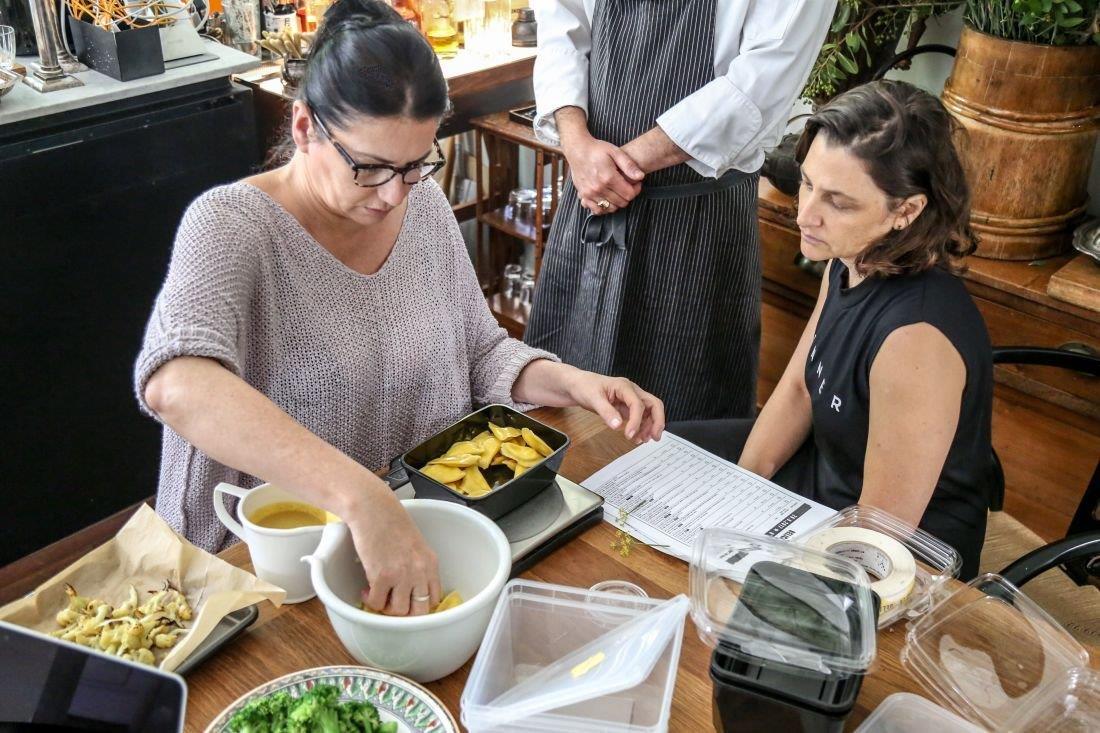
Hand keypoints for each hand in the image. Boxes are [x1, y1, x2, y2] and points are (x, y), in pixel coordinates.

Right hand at [346, 493, 439, 615]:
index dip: (419, 605)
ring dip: (386, 607)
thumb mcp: (416, 545)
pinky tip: (366, 589)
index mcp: (431, 563)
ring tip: (378, 595)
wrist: (373, 509)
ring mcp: (402, 575)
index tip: (408, 602)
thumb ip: (418, 566)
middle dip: (404, 613)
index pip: (434, 598)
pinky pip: (377, 603)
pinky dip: (370, 600)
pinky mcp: (381, 576)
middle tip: (391, 604)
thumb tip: (411, 590)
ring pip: (399, 611)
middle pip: (419, 611)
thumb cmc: (391, 522)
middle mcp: (420, 571)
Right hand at [564, 137, 644, 215]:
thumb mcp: (615, 152)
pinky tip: (607, 198)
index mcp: (608, 177)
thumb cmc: (597, 149)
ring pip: (611, 208)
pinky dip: (604, 207)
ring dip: (617, 202)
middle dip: (628, 195)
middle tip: (627, 186)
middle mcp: (598, 188)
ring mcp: (590, 194)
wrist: (577, 150)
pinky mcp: (584, 196)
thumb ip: (629, 165)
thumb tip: (640, 177)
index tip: (635, 183)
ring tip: (617, 191)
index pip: (629, 194)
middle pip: (621, 203)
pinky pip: (597, 210)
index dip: (636, 189)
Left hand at [567, 372, 665, 443]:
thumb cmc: (584, 386)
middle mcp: (632, 391)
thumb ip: (606, 412)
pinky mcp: (627, 407)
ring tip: (642, 440)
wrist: (577, 385)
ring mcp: (630, 399)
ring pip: (649, 411)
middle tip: (654, 437)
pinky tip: (637, 437)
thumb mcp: (592, 398)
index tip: (629, 435)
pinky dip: (642, 427)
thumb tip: (617, 425)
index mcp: (624, 387)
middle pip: (653, 404)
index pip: (638, 404)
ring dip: (650, 426)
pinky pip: (640, 417)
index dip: (636, 421)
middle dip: (657, 421)